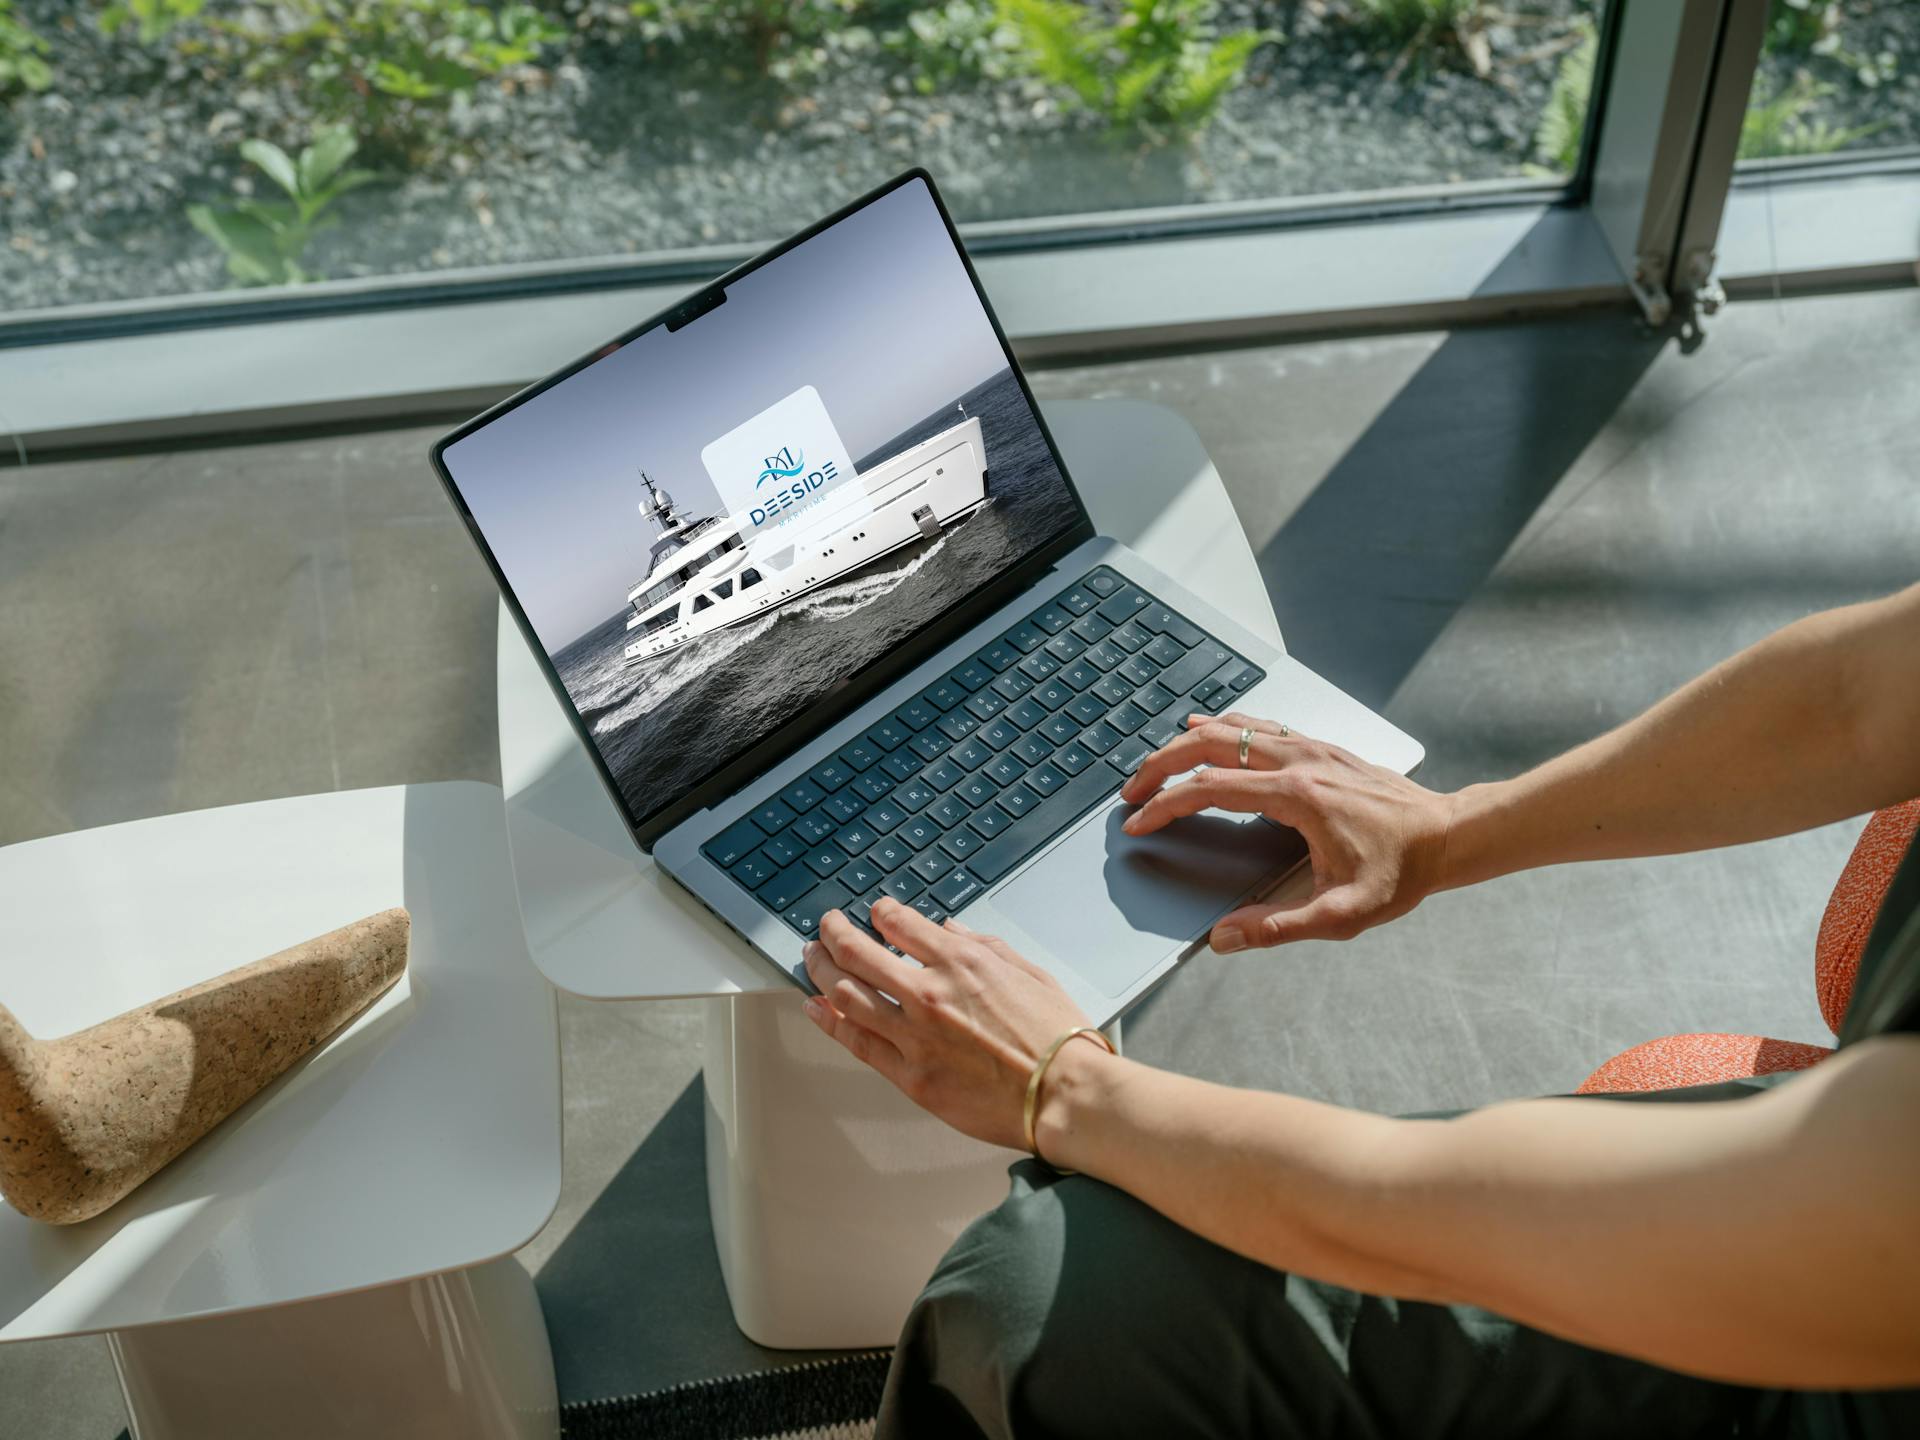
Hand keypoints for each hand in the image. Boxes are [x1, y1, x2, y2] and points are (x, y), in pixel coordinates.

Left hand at [801, 898, 1095, 1151]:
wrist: (1065, 1094)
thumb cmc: (1057, 1036)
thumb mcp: (1028, 972)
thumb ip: (984, 945)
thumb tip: (950, 929)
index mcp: (962, 961)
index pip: (898, 923)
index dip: (879, 913)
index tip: (873, 913)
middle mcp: (930, 992)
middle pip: (856, 952)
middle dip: (834, 933)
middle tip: (826, 927)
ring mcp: (915, 1036)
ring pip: (844, 994)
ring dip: (819, 971)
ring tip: (811, 959)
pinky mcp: (911, 1076)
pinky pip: (856, 1042)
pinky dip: (828, 1021)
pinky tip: (814, 1006)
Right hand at [1120, 712, 1455, 951]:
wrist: (1447, 835)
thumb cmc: (1401, 872)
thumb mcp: (1342, 914)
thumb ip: (1278, 927)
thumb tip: (1224, 938)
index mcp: (1297, 797)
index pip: (1210, 789)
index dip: (1165, 805)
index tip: (1139, 822)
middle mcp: (1300, 761)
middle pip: (1211, 745)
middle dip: (1161, 765)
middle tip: (1133, 789)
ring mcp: (1312, 748)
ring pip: (1234, 727)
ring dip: (1188, 741)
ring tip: (1157, 759)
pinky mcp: (1322, 747)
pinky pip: (1261, 726)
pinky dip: (1226, 725)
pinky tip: (1211, 727)